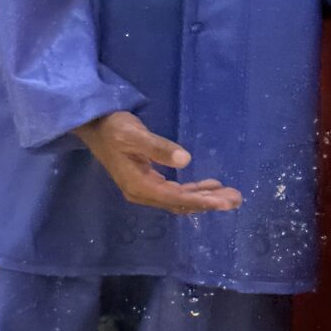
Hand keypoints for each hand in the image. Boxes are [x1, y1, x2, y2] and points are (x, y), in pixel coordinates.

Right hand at [76, 111, 240, 213]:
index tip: (224, 202)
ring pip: (179, 200)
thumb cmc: (114, 128)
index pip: (175, 198)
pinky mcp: (148, 182)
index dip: (201, 201)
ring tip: (230, 195)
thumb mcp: (135, 134)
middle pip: (180, 203)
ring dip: (204, 198)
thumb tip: (186, 159)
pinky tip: (210, 186)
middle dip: (208, 202)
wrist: (95, 126)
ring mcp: (144, 189)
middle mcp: (142, 192)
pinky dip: (193, 191)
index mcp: (139, 185)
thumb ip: (158, 148)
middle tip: (236, 199)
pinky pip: (174, 192)